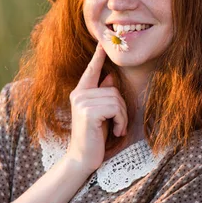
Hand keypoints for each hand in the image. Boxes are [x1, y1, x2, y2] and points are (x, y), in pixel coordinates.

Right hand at [65, 43, 127, 173]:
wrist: (82, 158)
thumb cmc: (93, 136)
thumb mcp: (100, 113)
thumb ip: (102, 95)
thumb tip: (109, 77)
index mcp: (80, 92)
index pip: (91, 70)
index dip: (98, 57)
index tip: (102, 44)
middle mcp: (78, 94)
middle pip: (113, 89)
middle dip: (122, 109)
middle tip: (118, 124)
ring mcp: (81, 102)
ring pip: (116, 99)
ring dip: (122, 117)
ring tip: (116, 129)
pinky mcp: (88, 111)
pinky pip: (115, 108)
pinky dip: (121, 121)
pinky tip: (115, 132)